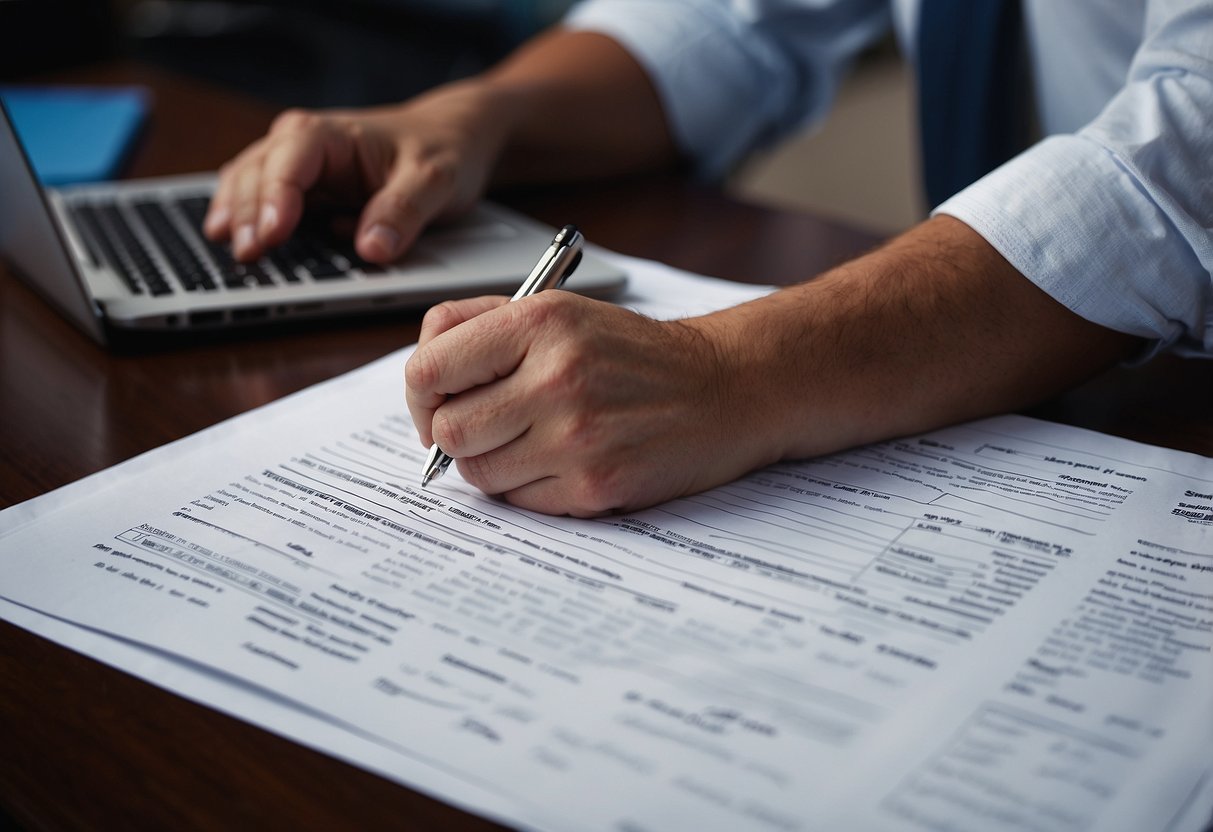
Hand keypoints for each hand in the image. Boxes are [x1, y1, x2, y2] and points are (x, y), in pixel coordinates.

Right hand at [203, 80, 508, 261]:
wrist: (450, 136)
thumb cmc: (440, 150)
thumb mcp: (435, 179)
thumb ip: (404, 211)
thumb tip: (372, 249)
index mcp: (329, 135)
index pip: (288, 164)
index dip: (275, 201)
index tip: (272, 236)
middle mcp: (301, 143)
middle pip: (256, 175)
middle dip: (246, 215)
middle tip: (247, 256)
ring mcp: (296, 165)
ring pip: (247, 184)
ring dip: (235, 216)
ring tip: (226, 249)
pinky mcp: (300, 188)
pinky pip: (258, 198)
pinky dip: (243, 217)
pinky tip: (229, 240)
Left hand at [404, 292, 774, 516]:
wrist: (724, 388)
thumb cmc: (633, 354)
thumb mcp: (560, 310)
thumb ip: (480, 326)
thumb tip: (421, 377)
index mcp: (540, 322)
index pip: (428, 369)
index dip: (422, 393)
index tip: (437, 401)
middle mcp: (556, 376)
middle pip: (447, 430)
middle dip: (454, 433)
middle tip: (482, 427)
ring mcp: (576, 436)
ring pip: (478, 472)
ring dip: (493, 463)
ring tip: (530, 442)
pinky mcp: (595, 486)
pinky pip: (520, 501)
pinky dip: (529, 488)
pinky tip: (563, 461)